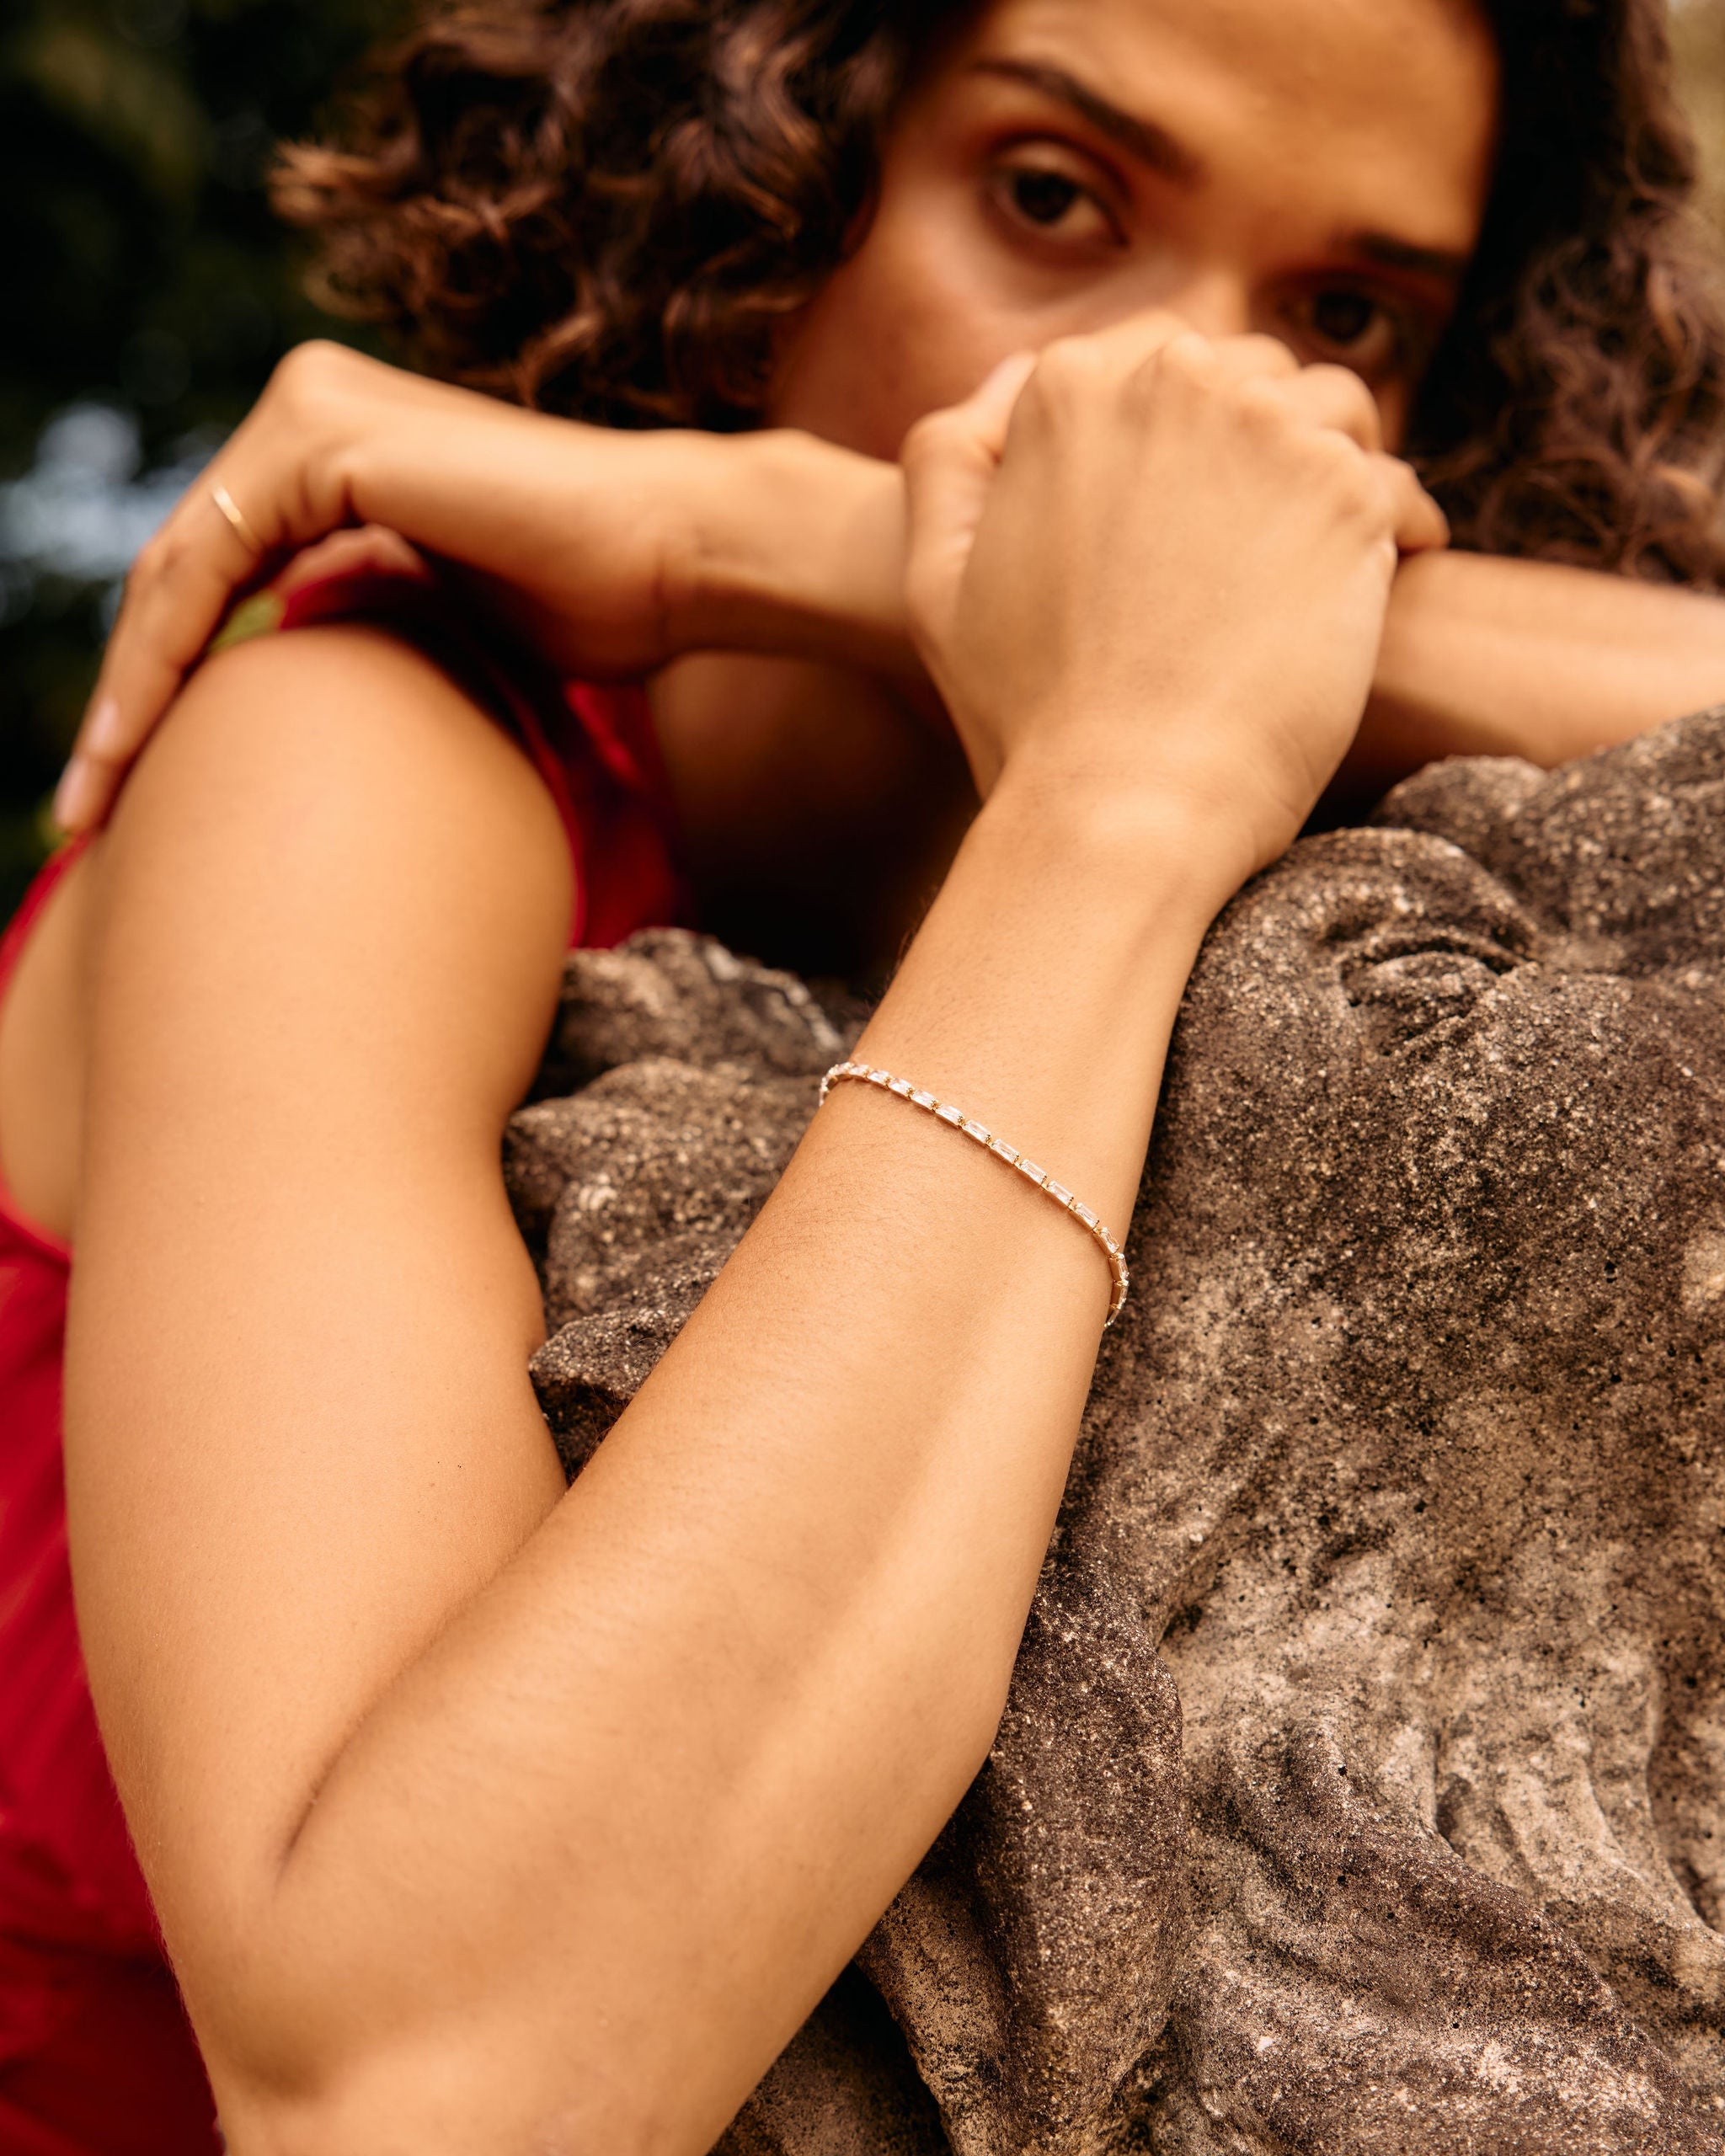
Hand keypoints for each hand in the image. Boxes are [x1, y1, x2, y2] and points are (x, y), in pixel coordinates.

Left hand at [54, 343, 913, 830]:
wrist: (680, 558)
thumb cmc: (604, 602)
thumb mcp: (449, 623)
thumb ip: (366, 621)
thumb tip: (301, 683)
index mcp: (337, 448)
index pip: (216, 575)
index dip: (161, 685)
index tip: (132, 793)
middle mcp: (308, 411)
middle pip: (179, 574)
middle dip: (123, 699)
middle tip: (80, 814)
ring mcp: (309, 412)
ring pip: (175, 571)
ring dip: (123, 693)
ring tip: (92, 803)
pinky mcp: (323, 437)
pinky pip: (210, 563)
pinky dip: (162, 657)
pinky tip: (138, 741)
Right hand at [902, 318, 1447, 888]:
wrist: (1125, 804)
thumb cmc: (1026, 715)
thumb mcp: (936, 579)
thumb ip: (949, 460)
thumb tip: (1017, 378)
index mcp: (1067, 389)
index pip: (1158, 359)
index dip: (1183, 432)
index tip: (1198, 501)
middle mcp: (1172, 380)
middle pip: (1252, 375)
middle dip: (1260, 444)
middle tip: (1259, 540)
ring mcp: (1268, 430)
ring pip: (1332, 415)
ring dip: (1329, 474)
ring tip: (1318, 555)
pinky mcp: (1347, 494)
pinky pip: (1396, 485)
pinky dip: (1399, 525)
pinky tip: (1390, 571)